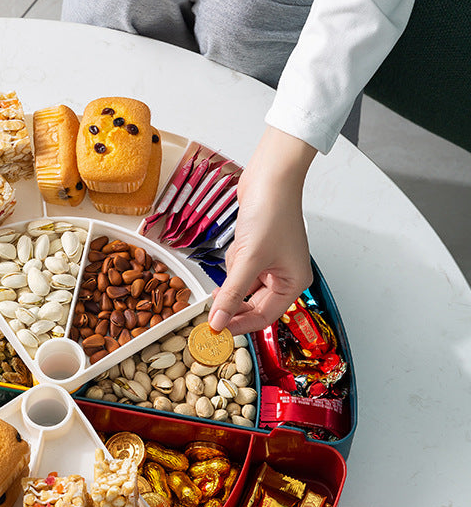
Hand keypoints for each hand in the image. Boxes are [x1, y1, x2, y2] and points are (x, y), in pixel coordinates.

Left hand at [207, 127, 316, 334]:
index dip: (239, 325)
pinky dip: (234, 261)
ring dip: (233, 275)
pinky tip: (239, 244)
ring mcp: (270, 263)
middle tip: (212, 307)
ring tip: (239, 253)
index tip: (217, 330)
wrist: (270, 176)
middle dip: (232, 300)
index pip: (264, 317)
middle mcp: (285, 276)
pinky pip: (239, 268)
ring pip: (242, 286)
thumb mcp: (249, 259)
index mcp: (293, 283)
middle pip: (252, 304)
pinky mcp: (257, 251)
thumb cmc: (273, 211)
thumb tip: (219, 321)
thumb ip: (232, 294)